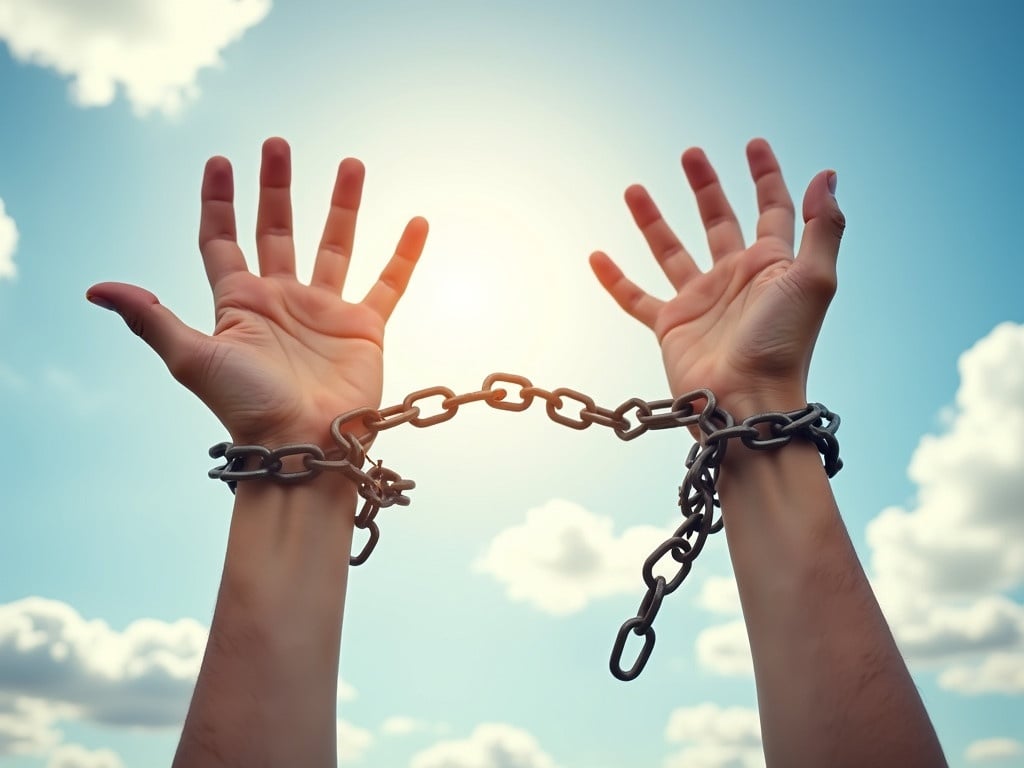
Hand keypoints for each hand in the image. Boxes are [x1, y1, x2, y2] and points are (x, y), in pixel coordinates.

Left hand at [87, 137, 427, 447]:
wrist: (303, 447)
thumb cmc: (245, 407)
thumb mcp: (193, 358)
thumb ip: (150, 319)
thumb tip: (94, 289)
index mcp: (240, 302)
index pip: (222, 241)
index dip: (218, 201)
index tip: (219, 161)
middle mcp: (282, 300)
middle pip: (277, 230)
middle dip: (276, 187)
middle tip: (276, 145)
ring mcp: (325, 312)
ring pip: (336, 245)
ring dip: (343, 205)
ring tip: (351, 164)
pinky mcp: (364, 328)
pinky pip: (388, 283)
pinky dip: (404, 256)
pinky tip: (418, 223)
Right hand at [590, 138, 843, 418]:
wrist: (746, 401)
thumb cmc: (785, 345)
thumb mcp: (814, 279)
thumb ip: (823, 226)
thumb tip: (826, 175)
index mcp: (771, 264)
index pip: (771, 209)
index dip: (765, 175)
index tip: (753, 145)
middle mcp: (735, 278)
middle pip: (717, 220)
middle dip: (705, 186)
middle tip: (691, 154)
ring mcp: (700, 302)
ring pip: (671, 251)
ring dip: (653, 220)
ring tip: (635, 189)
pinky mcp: (670, 326)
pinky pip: (636, 298)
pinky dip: (615, 280)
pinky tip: (597, 257)